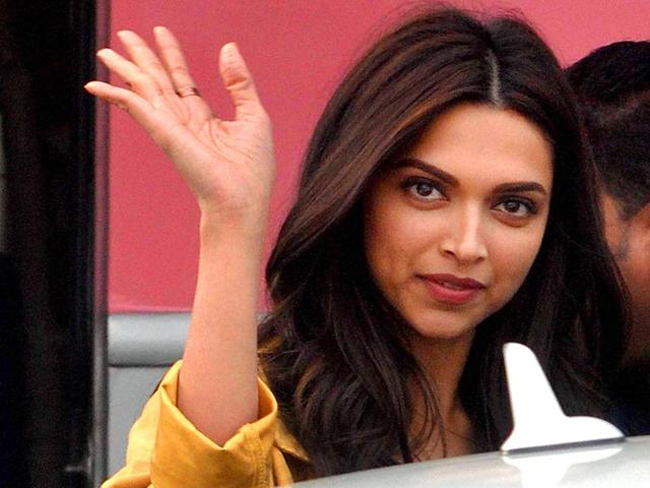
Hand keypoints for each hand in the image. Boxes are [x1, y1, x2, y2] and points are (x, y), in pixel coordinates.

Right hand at [85, 27, 274, 224]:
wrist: (241, 200)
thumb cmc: (252, 168)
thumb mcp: (253, 115)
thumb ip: (239, 82)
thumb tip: (228, 47)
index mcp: (204, 118)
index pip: (183, 80)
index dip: (172, 55)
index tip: (161, 32)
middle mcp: (183, 121)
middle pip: (158, 80)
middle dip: (142, 57)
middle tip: (124, 33)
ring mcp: (170, 127)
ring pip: (144, 88)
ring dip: (124, 68)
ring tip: (105, 50)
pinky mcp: (163, 132)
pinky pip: (135, 106)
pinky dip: (115, 95)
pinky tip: (96, 85)